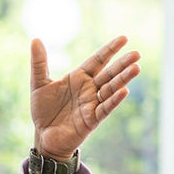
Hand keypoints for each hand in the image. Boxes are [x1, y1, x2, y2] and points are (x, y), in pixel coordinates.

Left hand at [30, 36, 140, 159]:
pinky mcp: (91, 120)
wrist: (43, 135)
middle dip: (123, 64)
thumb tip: (35, 39)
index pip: (98, 60)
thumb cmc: (43, 110)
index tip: (124, 38)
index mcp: (79, 78)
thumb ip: (39, 62)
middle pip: (109, 73)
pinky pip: (105, 108)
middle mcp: (89, 89)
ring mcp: (92, 104)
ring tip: (136, 67)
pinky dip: (114, 100)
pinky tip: (124, 91)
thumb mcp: (38, 83)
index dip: (110, 49)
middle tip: (137, 53)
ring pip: (111, 89)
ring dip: (123, 79)